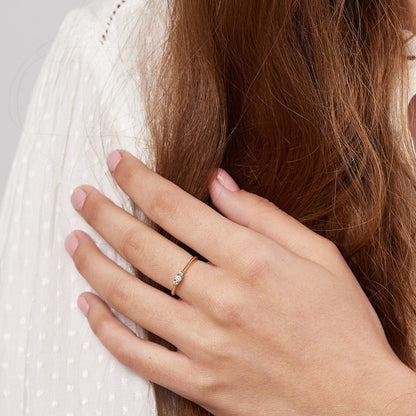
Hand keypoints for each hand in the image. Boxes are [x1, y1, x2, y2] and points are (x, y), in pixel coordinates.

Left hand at [64, 149, 415, 415]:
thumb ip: (262, 215)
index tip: (117, 162)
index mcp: (250, 260)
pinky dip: (104, 328)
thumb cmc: (343, 325)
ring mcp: (203, 344)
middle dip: (104, 213)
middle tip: (82, 195)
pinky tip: (87, 305)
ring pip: (127, 296)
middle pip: (141, 245)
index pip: (174, 207)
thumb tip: (218, 183)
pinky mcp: (198, 381)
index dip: (139, 180)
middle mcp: (219, 299)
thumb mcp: (318, 255)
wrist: (357, 402)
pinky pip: (136, 354)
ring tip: (74, 240)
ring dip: (93, 263)